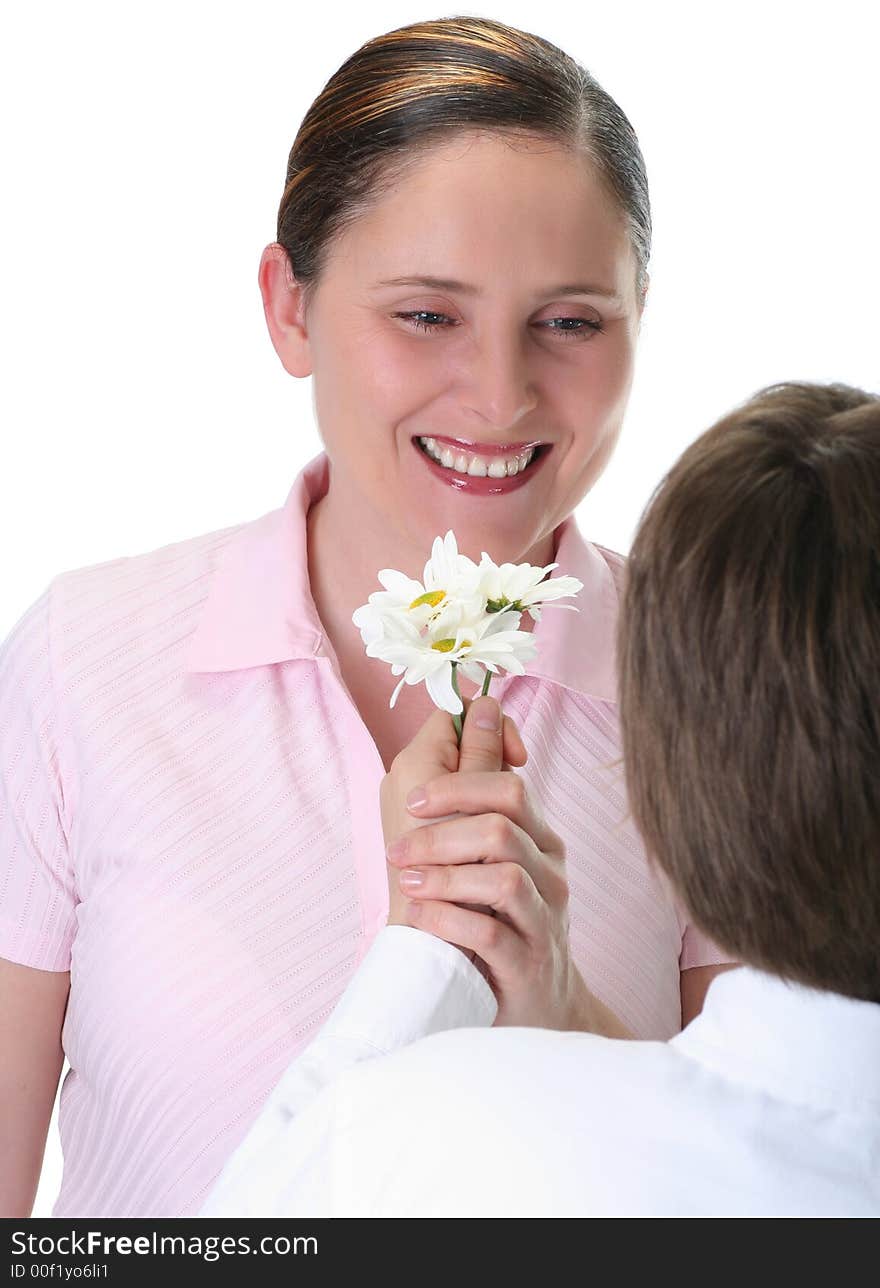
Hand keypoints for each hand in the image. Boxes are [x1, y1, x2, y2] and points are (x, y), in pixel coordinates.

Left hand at [385, 698, 631, 1036]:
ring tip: (406, 880)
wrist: (527, 1010)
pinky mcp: (529, 962)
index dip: (463, 773)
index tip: (416, 796)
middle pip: (507, 812)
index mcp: (537, 836)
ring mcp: (544, 916)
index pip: (509, 779)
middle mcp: (549, 869)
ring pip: (500, 869)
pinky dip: (447, 916)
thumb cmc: (491, 922)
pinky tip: (421, 917)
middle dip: (444, 815)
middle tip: (400, 838)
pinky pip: (491, 929)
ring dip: (441, 869)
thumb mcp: (483, 853)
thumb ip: (479, 785)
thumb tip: (479, 704)